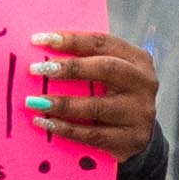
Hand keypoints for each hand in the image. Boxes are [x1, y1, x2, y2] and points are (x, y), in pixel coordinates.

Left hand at [16, 25, 153, 158]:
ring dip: (62, 104)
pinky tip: (45, 123)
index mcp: (137, 59)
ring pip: (96, 107)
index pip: (102, 43)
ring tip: (35, 102)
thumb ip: (87, 62)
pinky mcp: (131, 139)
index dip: (71, 40)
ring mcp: (140, 113)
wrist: (141, 135)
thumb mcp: (111, 74)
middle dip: (70, 68)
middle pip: (106, 69)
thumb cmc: (115, 96)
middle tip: (37, 69)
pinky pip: (92, 135)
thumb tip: (42, 54)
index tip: (40, 40)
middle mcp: (143, 83)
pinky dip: (66, 129)